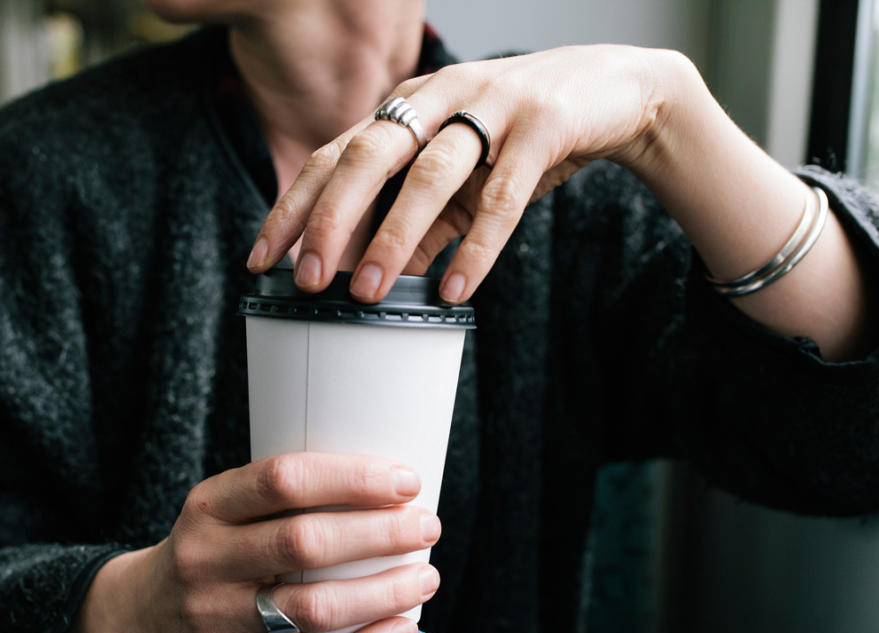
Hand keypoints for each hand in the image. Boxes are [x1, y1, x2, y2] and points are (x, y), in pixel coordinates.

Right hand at [69, 453, 441, 632]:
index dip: (353, 478)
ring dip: (383, 594)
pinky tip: (403, 629)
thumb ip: (283, 498)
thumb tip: (389, 488)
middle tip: (428, 526)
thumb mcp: (222, 508)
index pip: (284, 480)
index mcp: (207, 506)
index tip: (406, 480)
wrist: (137, 618)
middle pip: (306, 544)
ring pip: (313, 610)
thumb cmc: (210, 549)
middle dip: (381, 533)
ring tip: (426, 580)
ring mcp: (213, 619)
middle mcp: (204, 559)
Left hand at [246, 45, 696, 304]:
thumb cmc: (521, 136)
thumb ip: (419, 223)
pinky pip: (502, 195)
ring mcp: (492, 106)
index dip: (294, 206)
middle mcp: (439, 97)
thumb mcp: (460, 178)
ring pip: (429, 172)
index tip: (262, 258)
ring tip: (369, 292)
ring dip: (394, 235)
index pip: (334, 155)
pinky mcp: (543, 126)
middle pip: (368, 154)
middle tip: (307, 279)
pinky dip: (476, 246)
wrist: (615, 92)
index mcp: (408, 105)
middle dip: (330, 219)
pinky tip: (453, 290)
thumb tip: (374, 281)